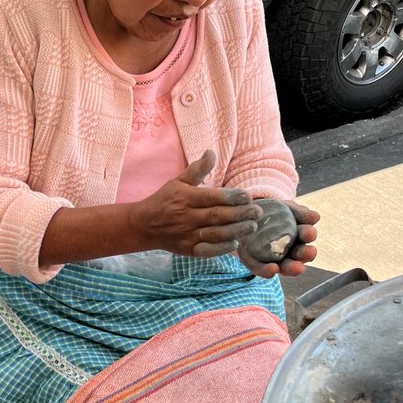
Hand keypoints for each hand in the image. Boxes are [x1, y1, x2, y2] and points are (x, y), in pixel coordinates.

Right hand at [132, 150, 262, 256]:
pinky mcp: (188, 250)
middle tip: (258, 212)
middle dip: (240, 214)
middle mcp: (187, 217)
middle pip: (217, 216)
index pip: (211, 197)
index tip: (247, 196)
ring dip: (236, 231)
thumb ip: (197, 170)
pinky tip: (235, 243)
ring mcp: (187, 235)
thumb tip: (211, 152)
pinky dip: (220, 248)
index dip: (231, 197)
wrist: (144, 225)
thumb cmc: (164, 200)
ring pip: (215, 234)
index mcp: (186, 198)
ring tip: (252, 227)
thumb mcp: (178, 182)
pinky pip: (206, 250)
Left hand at [236, 201, 319, 278]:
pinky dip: (268, 271)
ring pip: (286, 267)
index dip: (309, 235)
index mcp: (298, 237)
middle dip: (306, 254)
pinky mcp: (256, 265)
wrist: (247, 216)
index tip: (310, 232)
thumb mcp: (286, 209)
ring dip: (293, 268)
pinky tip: (273, 269)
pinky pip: (263, 270)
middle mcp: (289, 252)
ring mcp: (273, 260)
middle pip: (300, 255)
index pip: (306, 238)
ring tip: (298, 267)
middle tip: (310, 251)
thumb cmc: (272, 212)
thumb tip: (315, 217)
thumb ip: (300, 213)